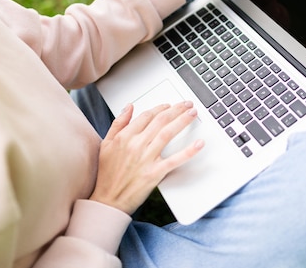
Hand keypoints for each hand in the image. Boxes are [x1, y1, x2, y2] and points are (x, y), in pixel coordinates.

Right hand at [89, 101, 203, 214]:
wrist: (108, 201)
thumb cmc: (107, 174)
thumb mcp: (106, 144)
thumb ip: (118, 123)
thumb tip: (129, 107)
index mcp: (125, 137)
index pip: (147, 116)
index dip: (160, 108)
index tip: (169, 105)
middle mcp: (136, 145)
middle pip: (160, 121)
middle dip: (176, 109)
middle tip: (187, 104)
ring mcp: (146, 158)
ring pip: (168, 133)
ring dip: (183, 121)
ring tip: (193, 113)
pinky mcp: (155, 173)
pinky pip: (175, 160)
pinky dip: (188, 151)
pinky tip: (199, 144)